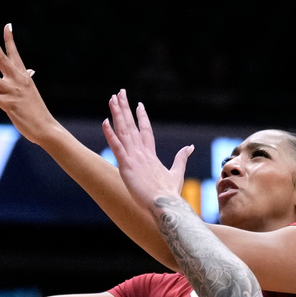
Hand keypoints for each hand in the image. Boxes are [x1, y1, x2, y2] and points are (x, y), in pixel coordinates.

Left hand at [0, 23, 58, 144]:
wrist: (46, 127)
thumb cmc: (38, 111)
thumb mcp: (32, 92)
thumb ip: (27, 80)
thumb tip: (30, 70)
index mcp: (23, 76)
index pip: (15, 54)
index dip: (10, 39)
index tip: (6, 25)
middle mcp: (18, 81)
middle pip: (2, 58)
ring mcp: (13, 92)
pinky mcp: (9, 105)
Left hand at [103, 89, 193, 210]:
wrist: (165, 204)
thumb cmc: (169, 193)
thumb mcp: (176, 173)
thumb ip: (181, 158)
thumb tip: (191, 146)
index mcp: (151, 155)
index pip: (146, 131)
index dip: (142, 117)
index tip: (139, 105)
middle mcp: (142, 153)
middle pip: (132, 126)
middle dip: (126, 108)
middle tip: (120, 93)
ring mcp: (134, 158)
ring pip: (123, 131)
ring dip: (117, 114)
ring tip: (112, 99)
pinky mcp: (126, 166)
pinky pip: (116, 147)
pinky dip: (110, 134)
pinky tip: (104, 121)